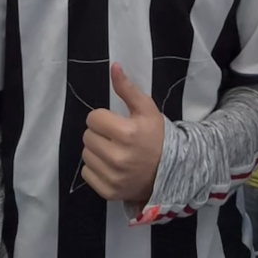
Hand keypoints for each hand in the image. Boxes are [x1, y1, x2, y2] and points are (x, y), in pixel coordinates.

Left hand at [82, 64, 164, 202]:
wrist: (171, 171)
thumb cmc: (157, 137)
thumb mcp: (146, 110)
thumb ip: (127, 89)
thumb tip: (113, 66)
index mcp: (127, 133)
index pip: (93, 118)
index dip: (103, 118)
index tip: (114, 123)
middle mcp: (118, 157)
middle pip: (87, 136)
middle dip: (99, 133)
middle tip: (114, 137)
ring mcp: (113, 176)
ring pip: (86, 154)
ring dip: (96, 150)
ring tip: (113, 151)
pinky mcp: (108, 191)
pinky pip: (87, 173)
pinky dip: (96, 168)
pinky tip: (111, 166)